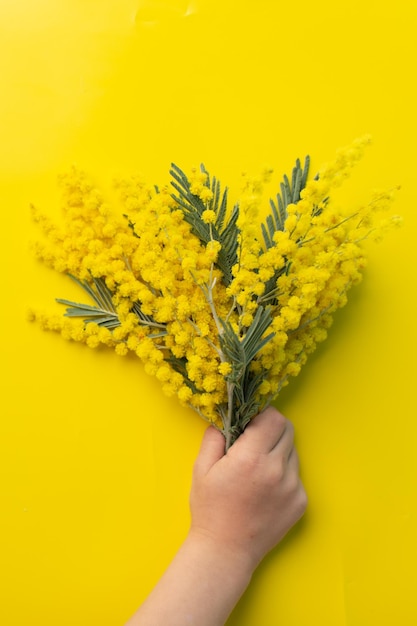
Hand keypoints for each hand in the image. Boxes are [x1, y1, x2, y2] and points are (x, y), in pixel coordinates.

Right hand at [189, 407, 306, 571]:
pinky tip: (265, 487)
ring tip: (258, 467)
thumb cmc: (210, 510)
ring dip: (278, 450)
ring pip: (292, 451)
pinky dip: (283, 473)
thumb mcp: (201, 469)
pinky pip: (296, 474)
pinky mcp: (301, 502)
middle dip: (271, 428)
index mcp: (251, 458)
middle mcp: (276, 469)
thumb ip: (214, 437)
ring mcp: (292, 487)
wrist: (226, 551)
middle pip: (287, 430)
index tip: (251, 420)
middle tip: (255, 439)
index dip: (262, 414)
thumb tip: (224, 418)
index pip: (273, 418)